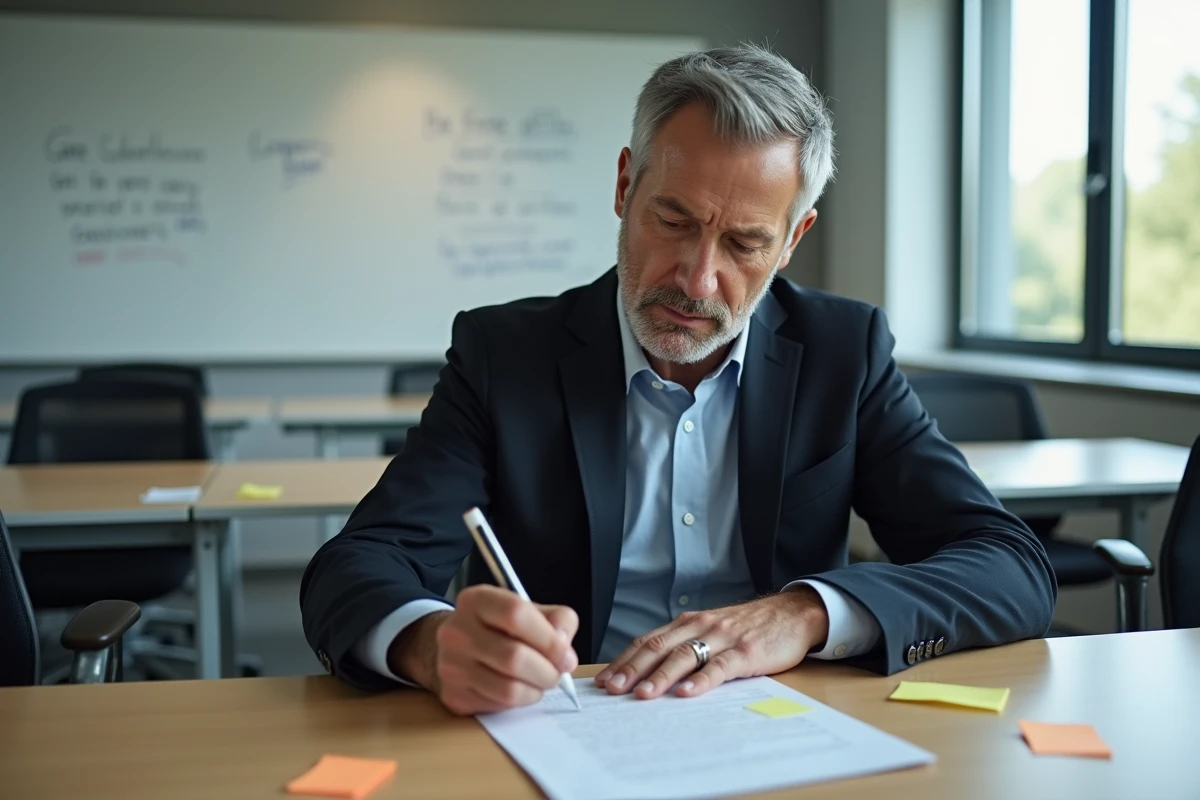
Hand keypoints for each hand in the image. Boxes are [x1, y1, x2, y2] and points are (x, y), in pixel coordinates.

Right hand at [391, 585, 578, 715]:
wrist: (454, 647)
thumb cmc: (499, 628)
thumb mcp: (528, 610)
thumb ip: (556, 620)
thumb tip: (565, 653)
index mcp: (477, 600)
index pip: (516, 615)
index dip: (548, 639)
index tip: (566, 655)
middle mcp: (457, 631)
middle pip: (514, 657)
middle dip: (547, 671)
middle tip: (557, 673)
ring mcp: (451, 665)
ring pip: (508, 689)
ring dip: (535, 690)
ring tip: (540, 682)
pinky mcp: (454, 695)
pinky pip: (498, 706)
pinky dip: (519, 701)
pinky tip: (520, 689)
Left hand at [594, 585, 828, 699]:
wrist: (793, 613)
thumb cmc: (749, 627)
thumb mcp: (712, 630)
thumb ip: (687, 646)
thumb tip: (652, 674)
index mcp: (689, 622)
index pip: (648, 641)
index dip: (625, 660)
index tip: (605, 680)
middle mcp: (701, 626)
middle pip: (659, 648)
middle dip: (632, 669)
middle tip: (613, 690)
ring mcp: (723, 638)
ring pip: (684, 655)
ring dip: (661, 676)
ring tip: (643, 694)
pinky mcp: (746, 651)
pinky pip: (720, 666)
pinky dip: (702, 680)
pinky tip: (687, 693)